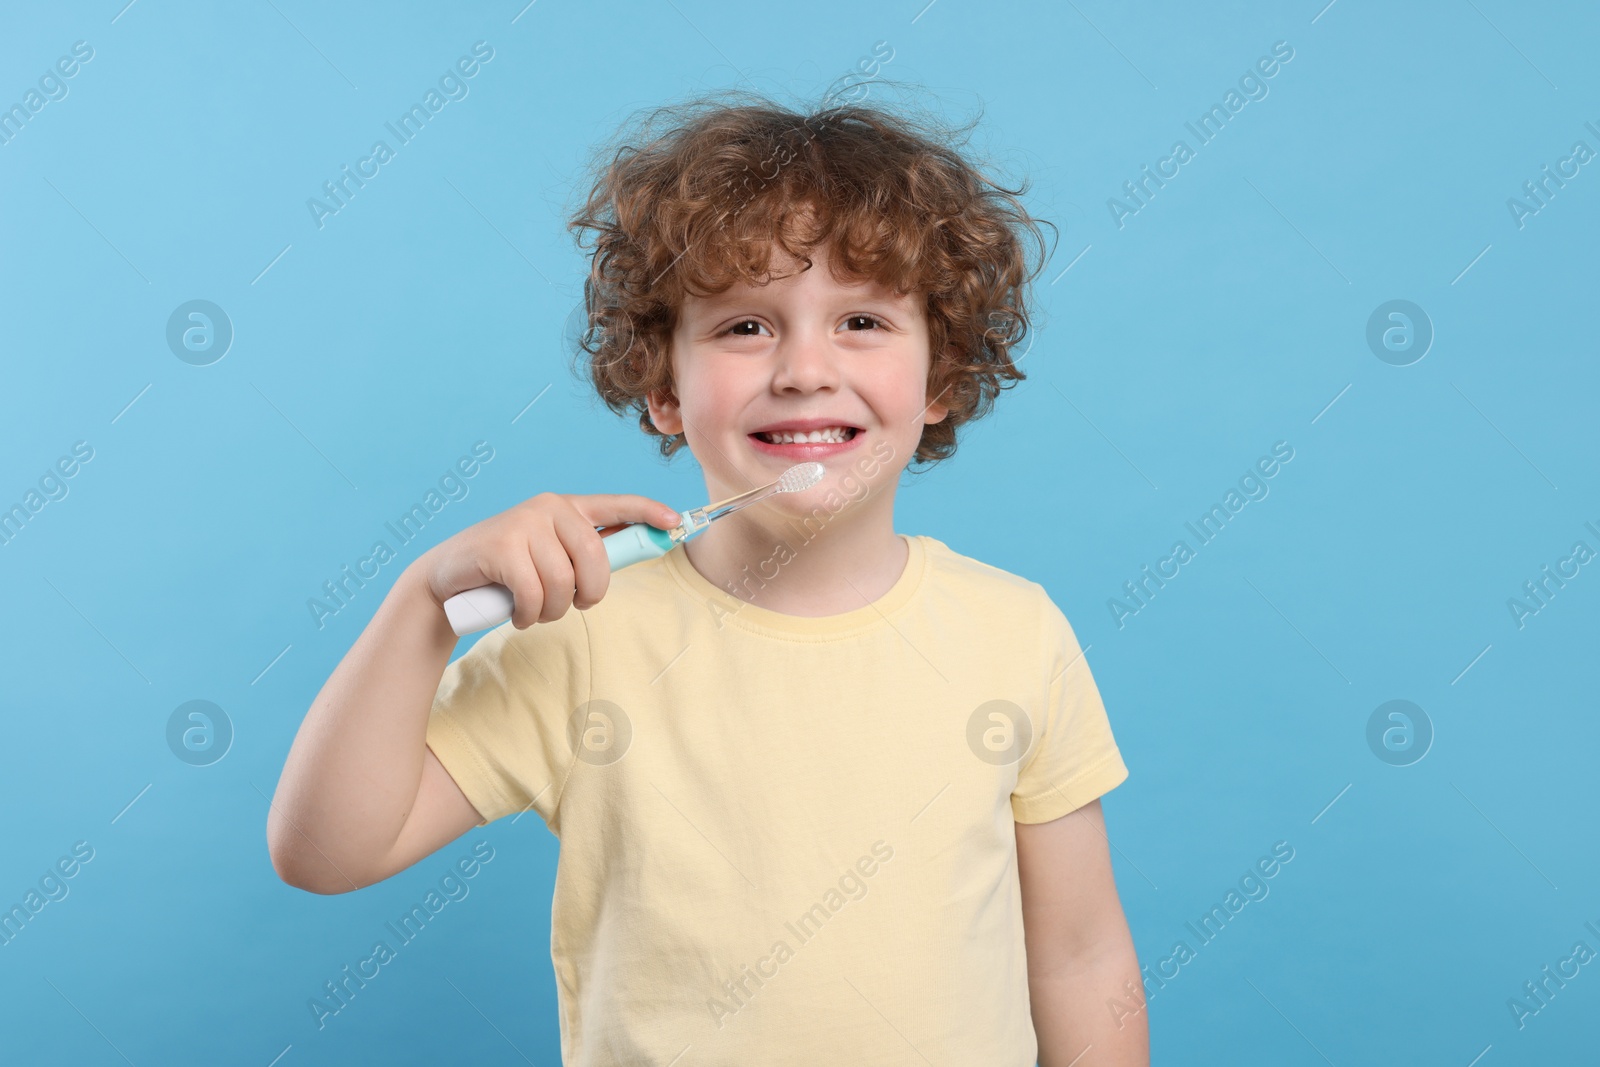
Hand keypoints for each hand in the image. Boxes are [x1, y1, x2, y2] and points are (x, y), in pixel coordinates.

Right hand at [410, 492, 679, 628]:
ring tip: (535, 611)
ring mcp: (523, 524)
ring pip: (564, 583)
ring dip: (553, 611)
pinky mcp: (501, 548)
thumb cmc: (508, 573)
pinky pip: (535, 594)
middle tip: (571, 606)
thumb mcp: (550, 557)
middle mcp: (548, 508)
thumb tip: (636, 549)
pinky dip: (529, 615)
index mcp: (566, 508)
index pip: (616, 504)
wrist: (447, 580)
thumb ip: (585, 552)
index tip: (675, 522)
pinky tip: (517, 613)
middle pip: (596, 558)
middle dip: (589, 593)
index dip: (648, 512)